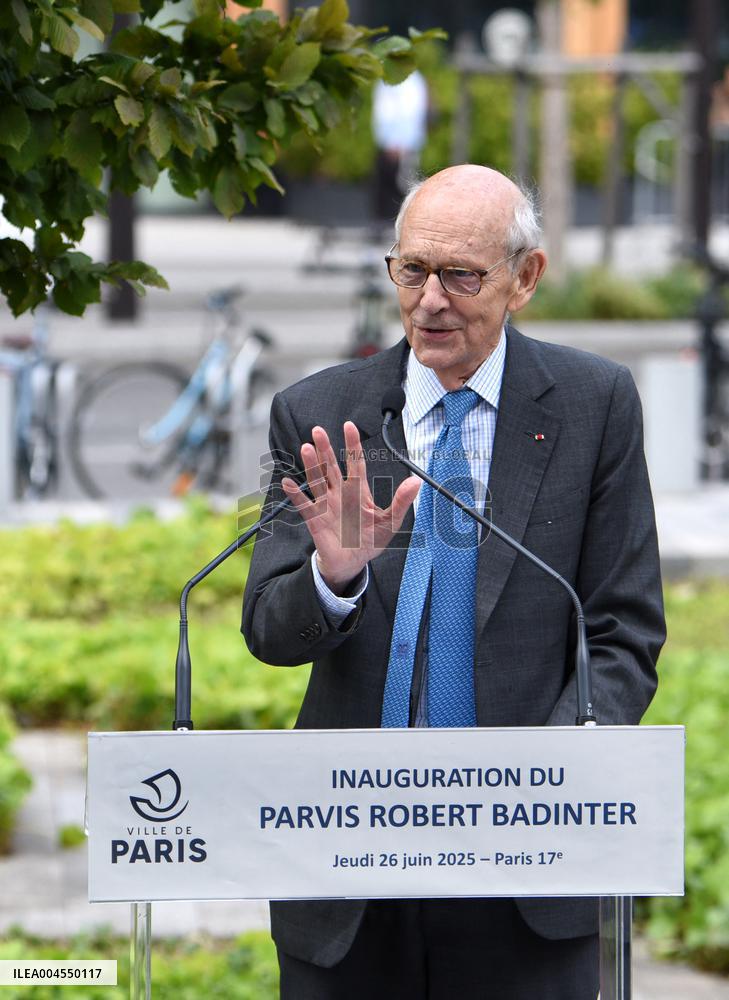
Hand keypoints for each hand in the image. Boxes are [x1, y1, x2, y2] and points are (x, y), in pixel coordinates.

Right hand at [281, 421, 419, 594]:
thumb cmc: (371, 541)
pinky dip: (296, 494)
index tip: (349, 426)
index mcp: (358, 491)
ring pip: (317, 480)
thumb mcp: (391, 521)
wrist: (354, 563)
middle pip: (331, 466)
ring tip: (306, 448)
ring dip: (312, 465)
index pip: (355, 463)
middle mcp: (340, 494)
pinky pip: (305, 505)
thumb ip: (401, 501)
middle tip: (318, 430)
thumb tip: (416, 482)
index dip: (352, 445)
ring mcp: (326, 505)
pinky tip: (288, 482)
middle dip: (325, 448)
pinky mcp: (315, 520)